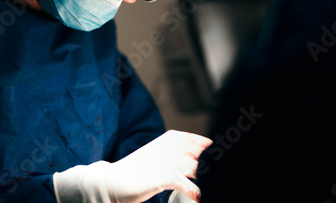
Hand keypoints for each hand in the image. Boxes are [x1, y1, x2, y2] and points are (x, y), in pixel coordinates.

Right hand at [53, 130, 211, 202]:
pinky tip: (199, 198)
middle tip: (222, 174)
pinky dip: (196, 194)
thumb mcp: (159, 155)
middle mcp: (171, 146)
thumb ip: (178, 155)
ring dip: (208, 180)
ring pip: (198, 168)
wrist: (113, 180)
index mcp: (171, 138)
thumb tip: (200, 162)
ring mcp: (168, 160)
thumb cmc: (138, 170)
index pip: (200, 141)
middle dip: (214, 166)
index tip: (223, 157)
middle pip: (202, 155)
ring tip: (214, 187)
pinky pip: (188, 186)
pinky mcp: (164, 176)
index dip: (214, 150)